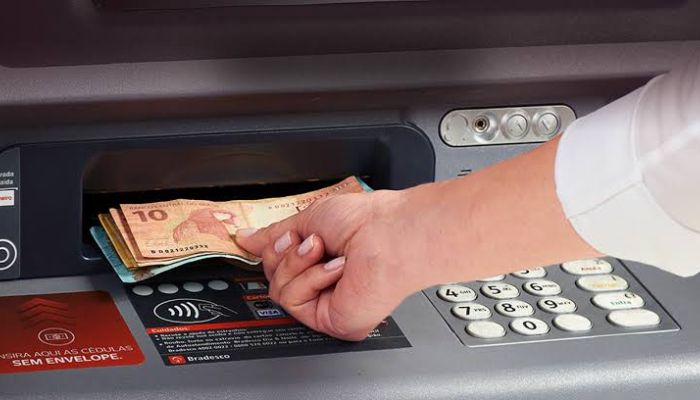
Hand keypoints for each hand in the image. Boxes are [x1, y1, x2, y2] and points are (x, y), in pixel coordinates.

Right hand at [235, 189, 444, 340]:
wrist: (388, 236)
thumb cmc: (366, 222)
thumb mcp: (309, 219)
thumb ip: (275, 234)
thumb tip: (247, 239)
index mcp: (319, 257)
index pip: (278, 261)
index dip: (273, 248)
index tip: (273, 237)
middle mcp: (322, 281)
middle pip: (271, 276)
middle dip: (285, 252)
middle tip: (311, 240)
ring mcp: (326, 302)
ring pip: (278, 290)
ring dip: (297, 263)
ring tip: (324, 250)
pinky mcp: (329, 320)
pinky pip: (293, 302)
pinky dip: (311, 279)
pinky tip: (337, 270)